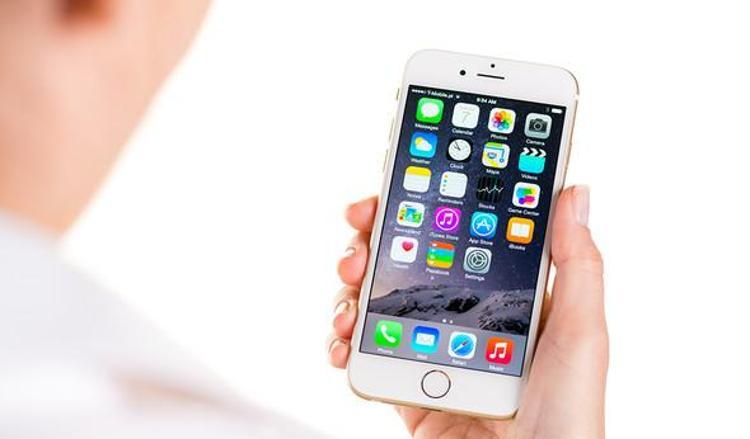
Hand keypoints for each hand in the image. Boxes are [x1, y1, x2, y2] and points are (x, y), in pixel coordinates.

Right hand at [328, 186, 607, 438]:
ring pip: (375, 302)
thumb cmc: (569, 414)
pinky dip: (342, 341)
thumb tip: (573, 192)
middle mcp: (458, 316)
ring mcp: (427, 350)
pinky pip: (364, 353)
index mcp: (498, 296)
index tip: (397, 187)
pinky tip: (343, 342)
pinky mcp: (405, 385)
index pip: (453, 237)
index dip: (420, 209)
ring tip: (350, 297)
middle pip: (402, 262)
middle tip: (359, 241)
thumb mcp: (581, 332)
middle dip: (371, 243)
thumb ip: (577, 263)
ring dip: (350, 289)